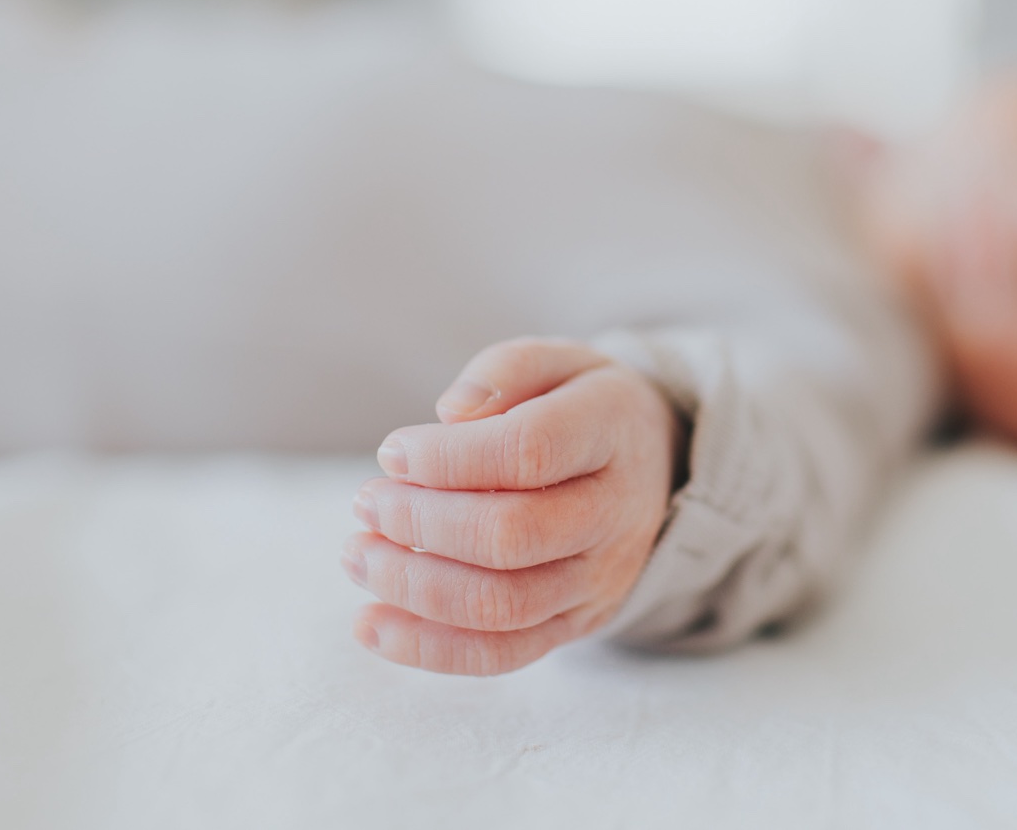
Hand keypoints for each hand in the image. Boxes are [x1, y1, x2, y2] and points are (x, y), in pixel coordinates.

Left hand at [342, 338, 679, 674]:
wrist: (657, 470)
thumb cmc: (581, 407)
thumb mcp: (557, 362)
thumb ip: (504, 372)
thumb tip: (450, 413)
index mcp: (612, 432)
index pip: (530, 452)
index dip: (449, 458)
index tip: (393, 453)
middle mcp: (615, 513)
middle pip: (511, 537)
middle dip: (420, 525)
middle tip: (367, 502)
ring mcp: (598, 578)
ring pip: (502, 606)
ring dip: (413, 586)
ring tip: (359, 556)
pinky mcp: (576, 624)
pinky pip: (502, 655)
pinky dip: (428, 649)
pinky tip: (370, 625)